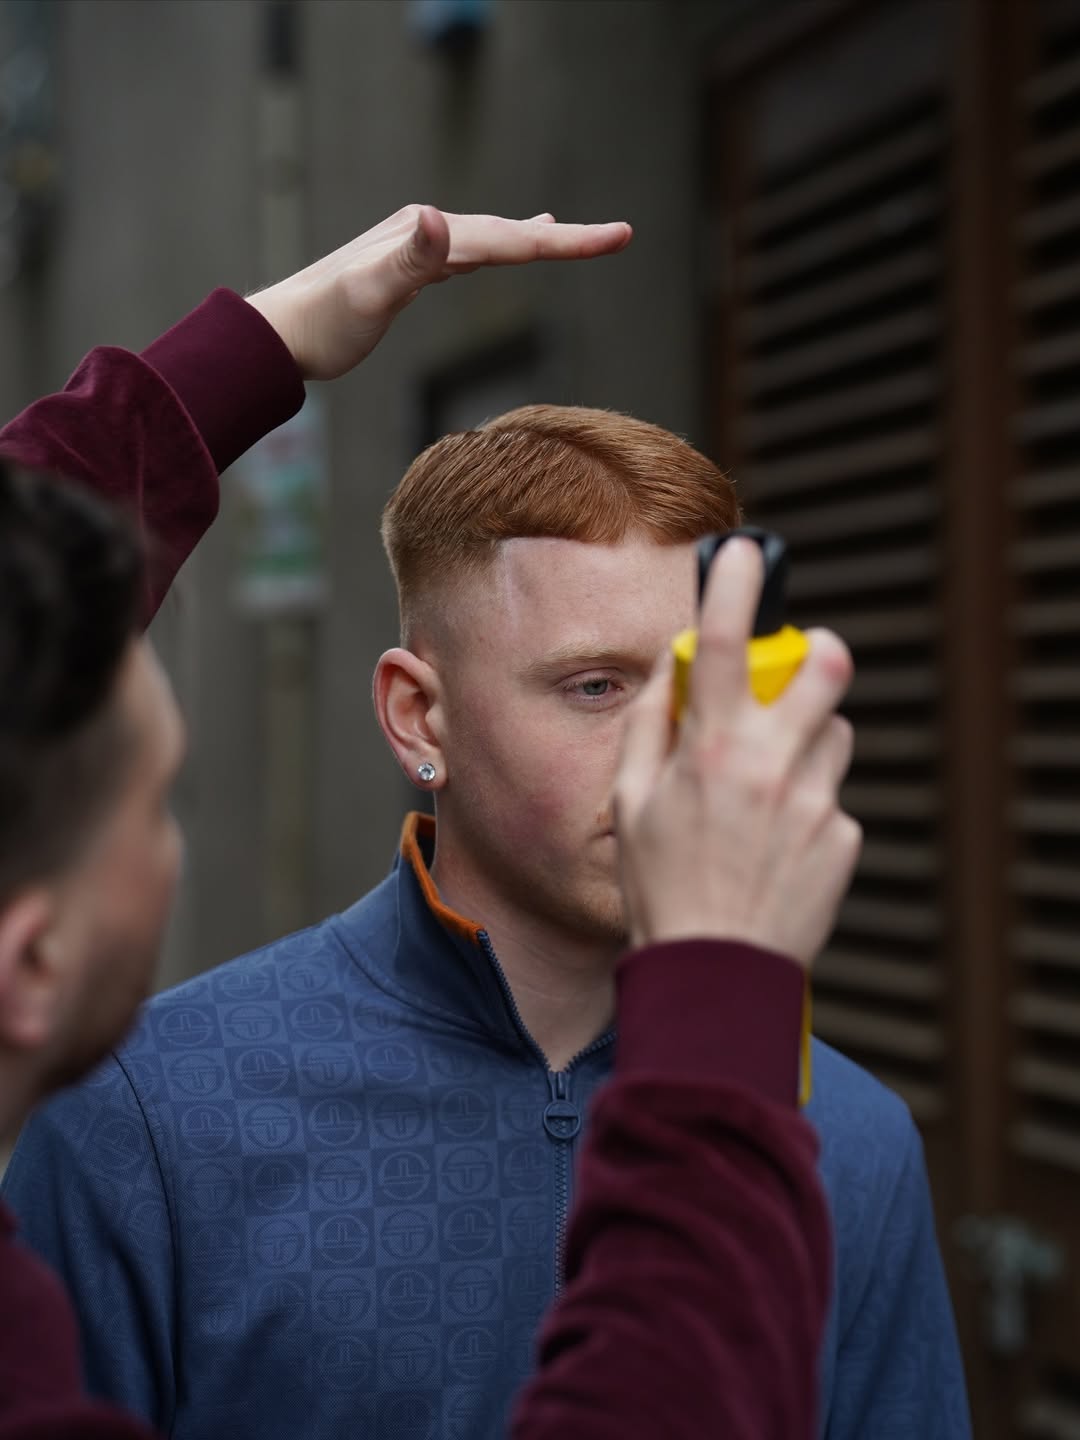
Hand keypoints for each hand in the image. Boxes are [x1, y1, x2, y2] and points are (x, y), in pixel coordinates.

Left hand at [246, 204, 631, 380]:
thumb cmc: (324, 323)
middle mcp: (426, 232)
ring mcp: (417, 248)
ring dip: (532, 239)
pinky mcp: (407, 270)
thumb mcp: (368, 292)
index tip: (617, 238)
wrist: (278, 334)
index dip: (566, 243)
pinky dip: (495, 251)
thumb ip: (408, 257)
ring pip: (489, 241)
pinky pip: (466, 255)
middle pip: (508, 234)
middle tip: (617, 237)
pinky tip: (500, 252)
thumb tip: (436, 217)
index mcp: (428, 235)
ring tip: (569, 236)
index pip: (510, 239)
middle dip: (564, 240)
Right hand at [613, 538, 860, 969]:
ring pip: (833, 733)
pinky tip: (778, 847)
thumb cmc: (662, 888)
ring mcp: (814, 801)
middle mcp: (768, 765)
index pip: (720, 642)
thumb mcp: (631, 804)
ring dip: (809, 739)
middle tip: (804, 663)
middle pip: (823, 667)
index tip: (741, 554)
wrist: (716, 972)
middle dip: (817, 651)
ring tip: (772, 786)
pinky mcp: (842, 837)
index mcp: (708, 751)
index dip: (733, 585)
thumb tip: (671, 677)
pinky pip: (832, 798)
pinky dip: (809, 806)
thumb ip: (650, 730)